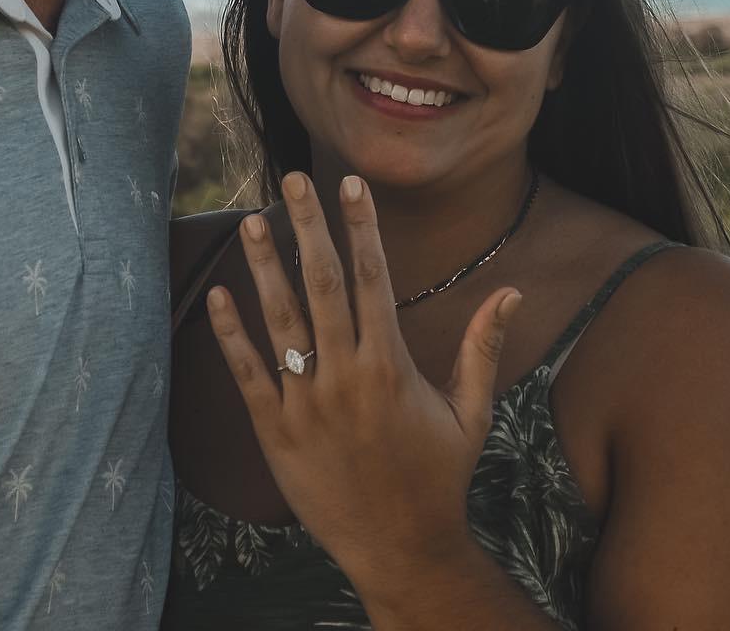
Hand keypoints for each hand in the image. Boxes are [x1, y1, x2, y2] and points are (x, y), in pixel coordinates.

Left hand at [206, 171, 520, 593]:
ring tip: (252, 219)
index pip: (372, 278)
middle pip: (321, 283)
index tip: (351, 183)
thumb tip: (511, 291)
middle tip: (292, 179)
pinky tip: (218, 293)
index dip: (360, 226)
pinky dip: (230, 333)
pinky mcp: (275, 432)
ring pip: (280, 320)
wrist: (401, 550)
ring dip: (263, 266)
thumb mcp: (470, 413)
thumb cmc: (438, 477)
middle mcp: (345, 376)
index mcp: (390, 366)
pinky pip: (247, 373)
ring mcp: (306, 403)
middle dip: (307, 225)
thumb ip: (482, 346)